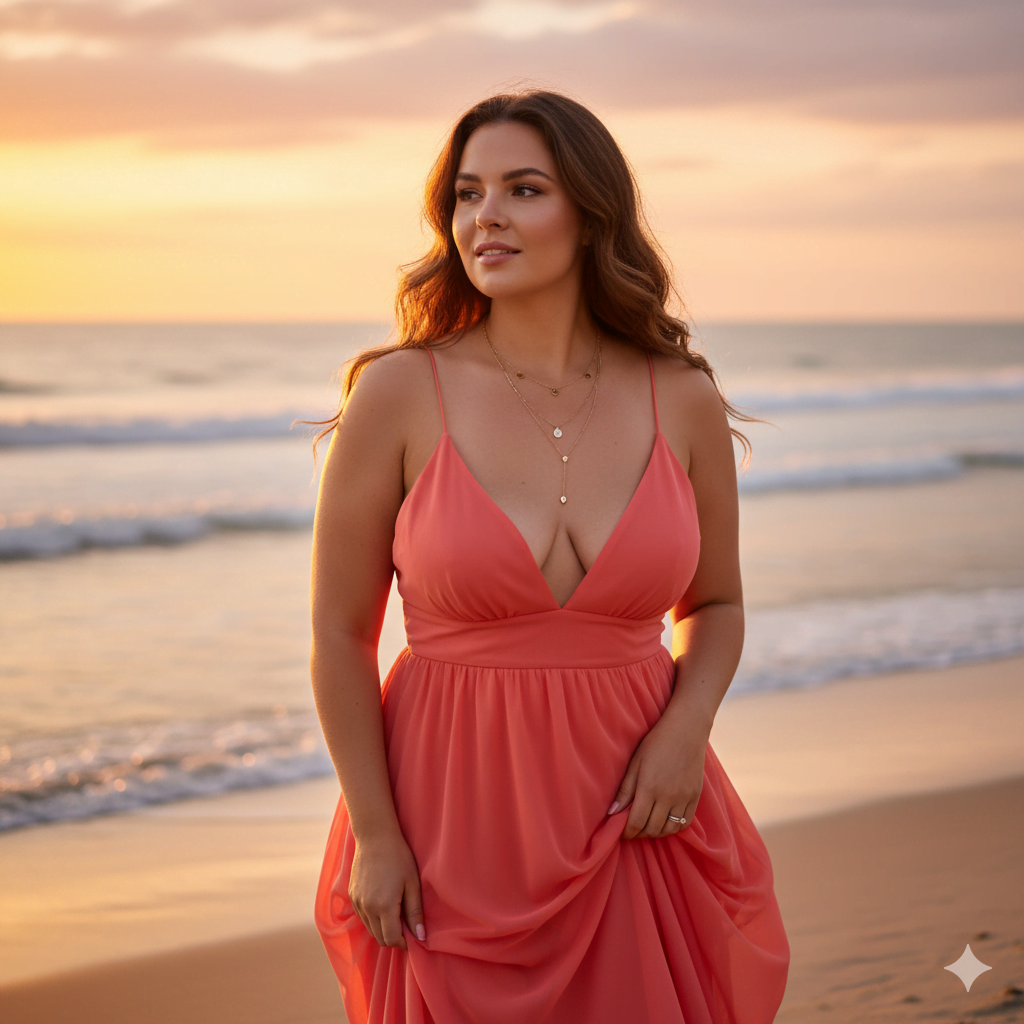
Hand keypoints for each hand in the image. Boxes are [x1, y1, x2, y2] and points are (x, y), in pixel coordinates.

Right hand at [343, 831, 425, 948]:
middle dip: (393, 937)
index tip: (413, 936)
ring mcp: (357, 902)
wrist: (375, 836)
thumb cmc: (398, 857)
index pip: (391, 939)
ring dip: (383, 929)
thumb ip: (415, 912)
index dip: (403, 942)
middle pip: (379, 938)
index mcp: (384, 906)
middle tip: (406, 926)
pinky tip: (384, 904)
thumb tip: (421, 936)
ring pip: (370, 929)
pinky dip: (373, 919)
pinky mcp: (352, 895)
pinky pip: (363, 917)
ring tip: (396, 914)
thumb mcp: (412, 883)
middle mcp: (367, 907)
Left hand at [607, 708, 708, 839]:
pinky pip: (685, 823)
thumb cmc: (656, 743)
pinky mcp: (695, 796)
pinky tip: (664, 821)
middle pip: (652, 829)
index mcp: (649, 788)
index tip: (621, 833)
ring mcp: (684, 798)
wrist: (686, 730)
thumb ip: (625, 790)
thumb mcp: (635, 763)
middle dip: (640, 833)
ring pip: (669, 829)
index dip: (627, 832)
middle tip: (633, 830)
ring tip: (647, 826)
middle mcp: (668, 797)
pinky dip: (673, 827)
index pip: (636, 822)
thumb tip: (612, 813)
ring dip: (656, 833)